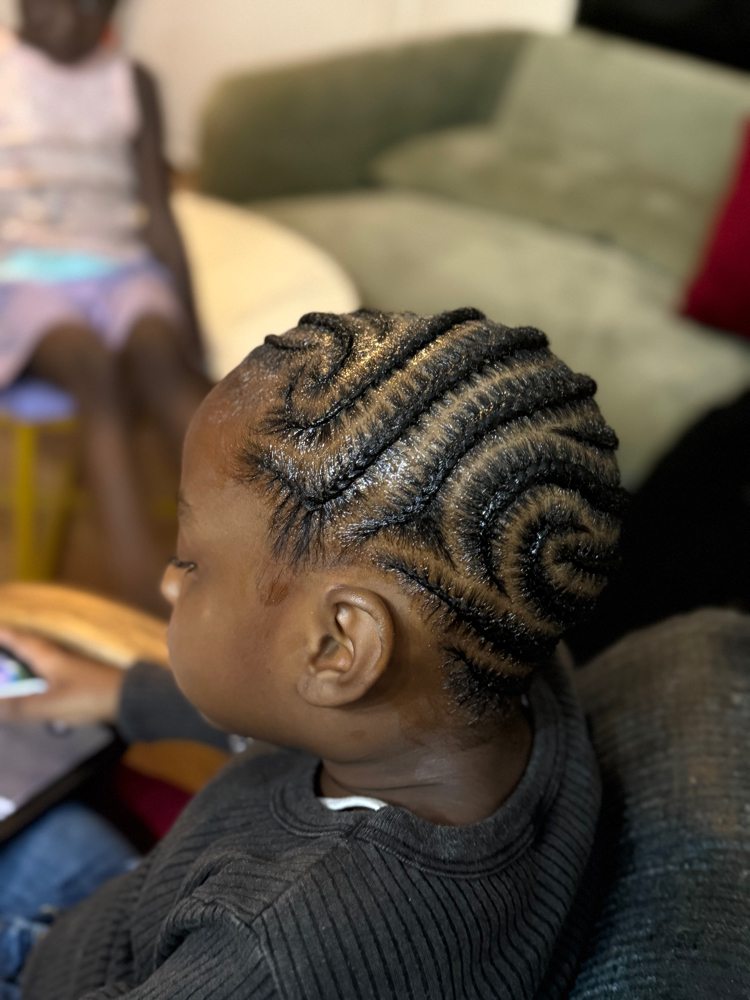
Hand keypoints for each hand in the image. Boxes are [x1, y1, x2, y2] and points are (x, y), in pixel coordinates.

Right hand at [0, 628, 123, 725]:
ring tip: (14, 665)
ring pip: (43, 660)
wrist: (130, 699)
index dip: (6, 635)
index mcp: (50, 658)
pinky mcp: (82, 681)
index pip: (22, 641)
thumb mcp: (50, 704)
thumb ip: (19, 707)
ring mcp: (73, 669)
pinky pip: (53, 673)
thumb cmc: (90, 696)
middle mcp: (60, 658)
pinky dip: (40, 675)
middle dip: (15, 644)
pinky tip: (41, 685)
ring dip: (27, 660)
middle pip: (32, 647)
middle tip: (2, 642)